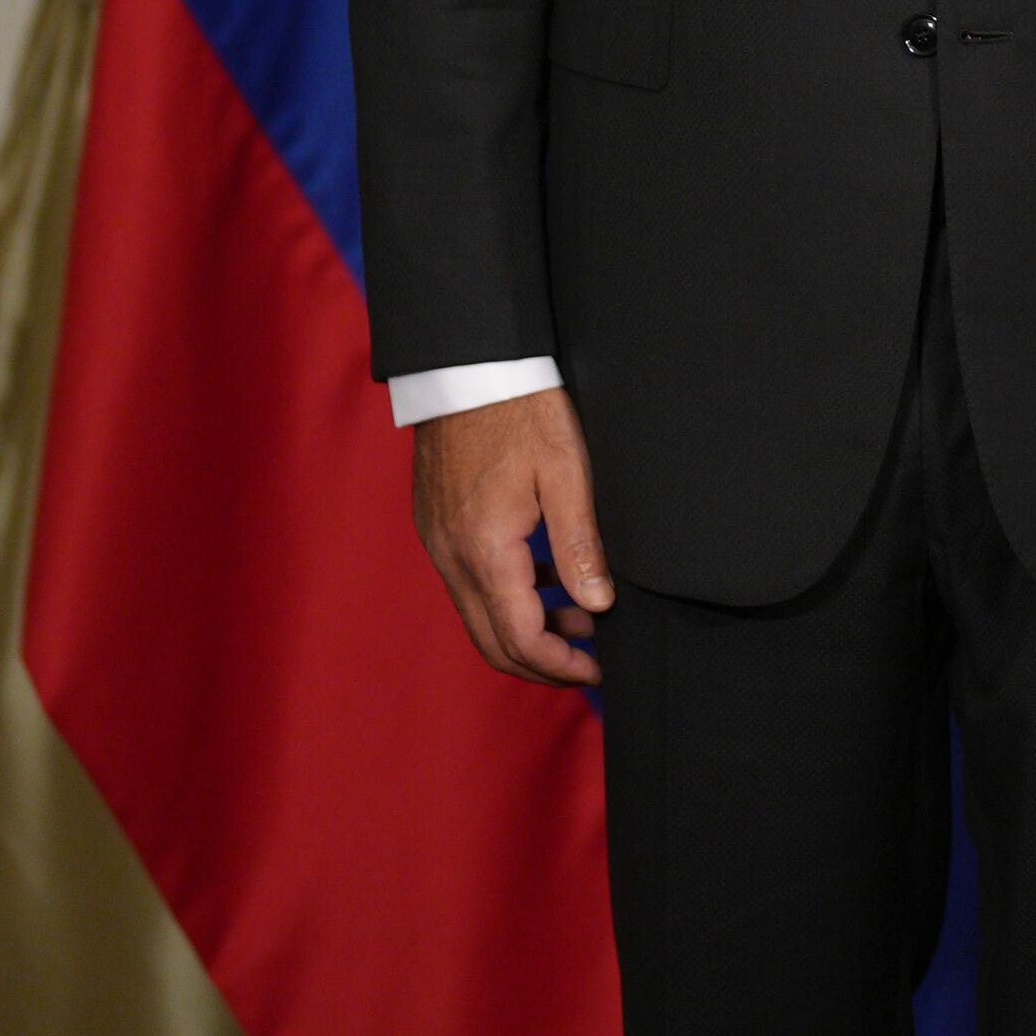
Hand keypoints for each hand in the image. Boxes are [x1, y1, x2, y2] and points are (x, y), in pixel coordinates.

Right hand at [412, 388, 612, 684]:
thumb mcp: (567, 472)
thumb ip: (581, 545)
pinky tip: (546, 579)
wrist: (467, 366)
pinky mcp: (437, 526)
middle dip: (541, 664)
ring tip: (580, 619)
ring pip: (478, 615)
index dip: (559, 665)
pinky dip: (506, 598)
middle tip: (589, 663)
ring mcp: (439, 542)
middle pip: (492, 641)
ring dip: (525, 630)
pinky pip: (468, 583)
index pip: (520, 638)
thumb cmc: (522, 410)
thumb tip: (597, 606)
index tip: (597, 669)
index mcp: (486, 549)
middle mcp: (453, 556)